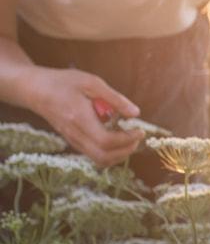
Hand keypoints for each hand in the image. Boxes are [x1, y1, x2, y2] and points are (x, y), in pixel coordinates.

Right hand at [25, 67, 144, 167]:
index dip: (127, 139)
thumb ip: (115, 99)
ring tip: (128, 136)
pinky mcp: (74, 142)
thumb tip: (136, 113)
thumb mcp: (91, 83)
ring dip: (120, 153)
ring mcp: (74, 140)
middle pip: (104, 157)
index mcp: (80, 119)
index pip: (106, 141)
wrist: (36, 90)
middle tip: (136, 136)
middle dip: (127, 150)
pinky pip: (95, 156)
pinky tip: (116, 136)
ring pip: (100, 160)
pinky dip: (111, 152)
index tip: (140, 130)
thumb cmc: (64, 83)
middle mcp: (76, 135)